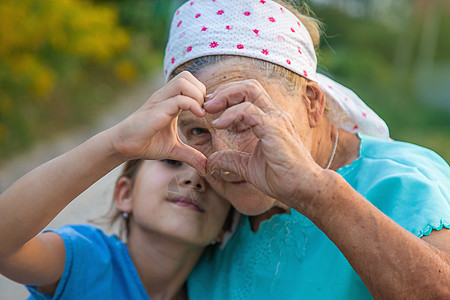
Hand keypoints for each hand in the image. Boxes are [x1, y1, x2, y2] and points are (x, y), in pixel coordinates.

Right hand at [109, 71, 206, 171]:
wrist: (123, 146)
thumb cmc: (147, 143)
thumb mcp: (174, 149)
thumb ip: (191, 155)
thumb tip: (206, 167)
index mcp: (170, 100)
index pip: (190, 82)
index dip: (202, 93)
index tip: (207, 112)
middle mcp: (165, 96)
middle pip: (186, 76)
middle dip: (201, 90)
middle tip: (204, 109)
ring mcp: (160, 101)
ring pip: (183, 81)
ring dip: (197, 95)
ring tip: (200, 112)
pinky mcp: (157, 110)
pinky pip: (178, 99)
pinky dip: (192, 105)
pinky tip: (198, 117)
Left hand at [204, 79, 323, 208]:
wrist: (302, 188)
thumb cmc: (280, 177)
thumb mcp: (247, 167)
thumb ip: (230, 159)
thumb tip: (210, 161)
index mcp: (270, 120)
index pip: (249, 94)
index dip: (227, 96)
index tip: (211, 109)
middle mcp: (274, 115)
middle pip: (248, 86)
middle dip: (225, 90)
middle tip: (207, 104)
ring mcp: (276, 119)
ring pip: (249, 90)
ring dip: (225, 96)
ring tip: (209, 110)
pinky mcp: (274, 129)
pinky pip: (249, 111)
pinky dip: (231, 114)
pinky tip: (219, 125)